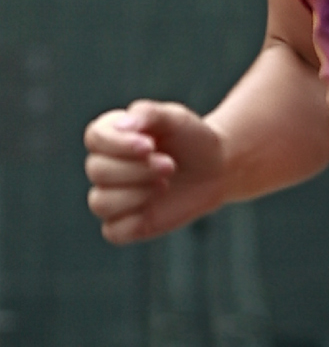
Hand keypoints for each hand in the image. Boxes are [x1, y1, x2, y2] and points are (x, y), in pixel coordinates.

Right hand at [84, 99, 226, 244]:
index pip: (94, 138)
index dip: (118, 144)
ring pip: (100, 203)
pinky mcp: (124, 224)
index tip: (151, 145)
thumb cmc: (192, 139)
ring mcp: (112, 197)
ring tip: (165, 183)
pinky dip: (135, 221)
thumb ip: (148, 114)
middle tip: (170, 165)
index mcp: (111, 135)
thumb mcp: (176, 118)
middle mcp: (105, 166)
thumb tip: (122, 126)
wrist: (216, 168)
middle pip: (97, 171)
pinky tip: (158, 204)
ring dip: (137, 193)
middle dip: (137, 169)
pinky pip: (113, 231)